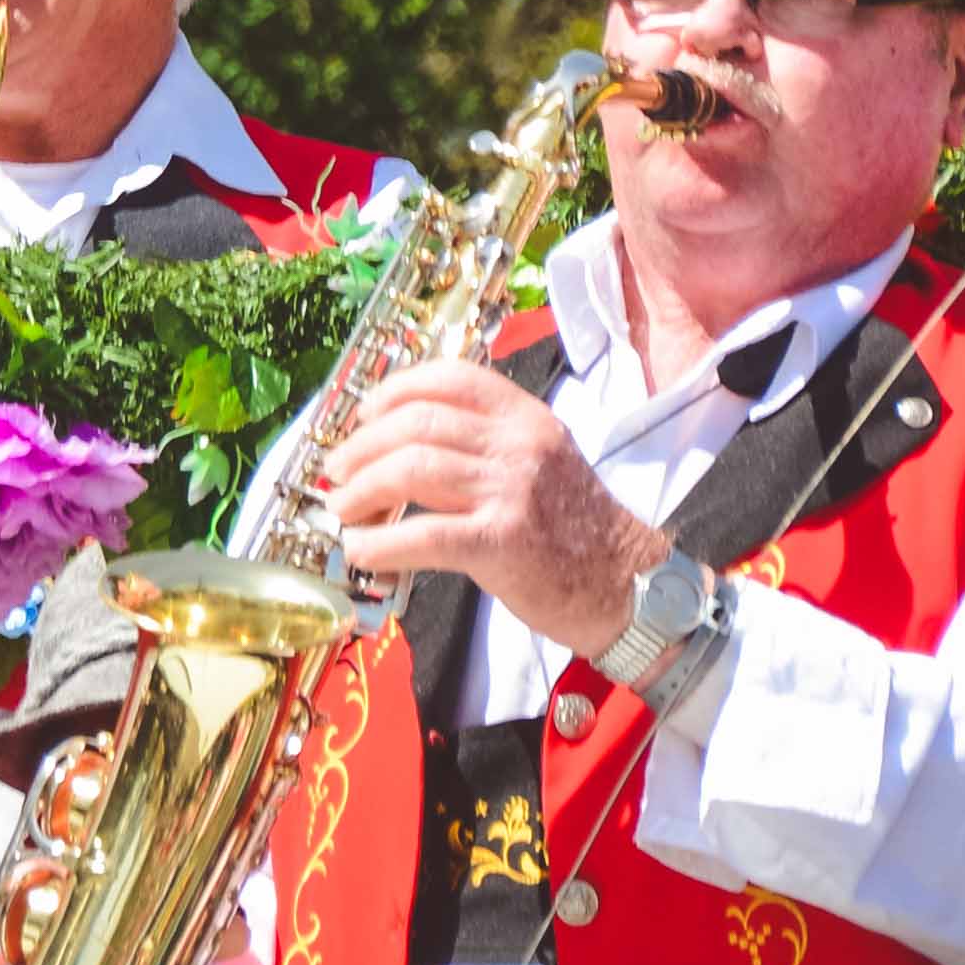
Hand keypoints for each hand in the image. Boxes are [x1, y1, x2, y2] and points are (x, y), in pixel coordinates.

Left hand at [315, 359, 672, 660]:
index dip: (395, 390)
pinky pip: (423, 534)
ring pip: (412, 470)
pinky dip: (380, 543)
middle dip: (364, 445)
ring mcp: (511, 492)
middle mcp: (518, 445)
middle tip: (338, 471)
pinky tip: (361, 552)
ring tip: (344, 509)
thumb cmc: (577, 530)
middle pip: (417, 423)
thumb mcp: (541, 463)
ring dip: (362, 490)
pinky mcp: (501, 543)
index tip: (365, 413)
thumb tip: (401, 447)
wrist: (627, 586)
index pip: (450, 378)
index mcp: (526, 418)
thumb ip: (485, 445)